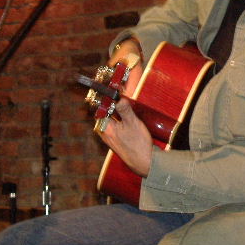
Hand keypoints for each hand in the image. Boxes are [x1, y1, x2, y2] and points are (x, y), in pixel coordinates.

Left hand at [98, 37, 151, 176]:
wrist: (145, 165)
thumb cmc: (138, 145)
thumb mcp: (133, 124)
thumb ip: (125, 109)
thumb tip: (118, 95)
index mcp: (105, 126)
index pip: (99, 105)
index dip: (101, 92)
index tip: (104, 80)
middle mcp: (105, 131)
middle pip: (104, 109)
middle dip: (108, 96)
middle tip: (115, 80)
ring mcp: (111, 135)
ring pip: (109, 114)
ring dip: (115, 104)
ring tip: (122, 90)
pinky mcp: (118, 138)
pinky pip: (115, 121)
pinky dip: (119, 112)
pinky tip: (128, 108)